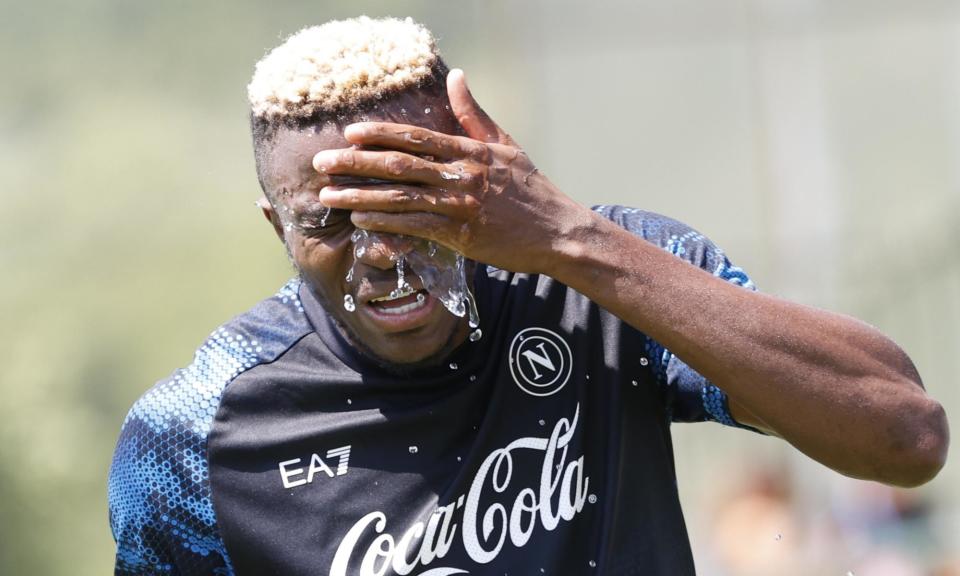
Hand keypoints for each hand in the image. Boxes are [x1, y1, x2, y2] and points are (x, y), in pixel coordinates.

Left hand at [314, 68, 591, 274]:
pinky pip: (416, 227)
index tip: (349, 133)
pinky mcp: (462, 235)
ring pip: (401, 197)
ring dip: (360, 195)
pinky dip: (386, 223)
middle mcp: (461, 174)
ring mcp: (461, 205)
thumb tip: (456, 75)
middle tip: (321, 163)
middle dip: (355, 163)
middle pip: (399, 164)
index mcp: (470, 150)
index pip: (416, 137)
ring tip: (328, 195)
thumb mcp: (505, 143)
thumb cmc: (531, 190)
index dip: (379, 134)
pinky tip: (361, 220)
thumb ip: (474, 113)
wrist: (559, 231)